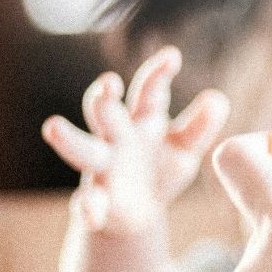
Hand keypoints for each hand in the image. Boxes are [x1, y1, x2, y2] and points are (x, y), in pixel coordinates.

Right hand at [42, 47, 229, 233]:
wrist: (139, 214)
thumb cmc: (161, 169)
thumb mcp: (185, 150)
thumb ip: (199, 127)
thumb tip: (218, 99)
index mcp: (141, 120)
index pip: (148, 91)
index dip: (158, 73)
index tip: (172, 57)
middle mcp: (116, 138)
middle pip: (105, 113)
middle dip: (104, 98)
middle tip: (107, 84)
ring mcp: (102, 168)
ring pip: (82, 149)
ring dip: (69, 138)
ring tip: (52, 126)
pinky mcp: (96, 200)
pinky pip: (87, 202)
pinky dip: (87, 207)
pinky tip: (91, 212)